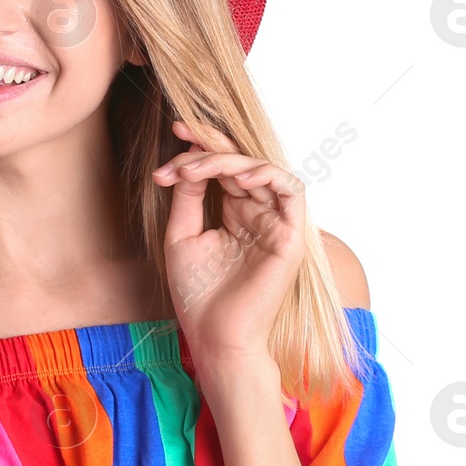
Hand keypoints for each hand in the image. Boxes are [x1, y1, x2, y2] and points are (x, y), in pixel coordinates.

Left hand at [151, 120, 304, 373]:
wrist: (214, 336)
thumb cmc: (197, 294)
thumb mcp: (182, 235)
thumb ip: (188, 197)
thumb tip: (187, 161)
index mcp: (235, 214)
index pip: (223, 169)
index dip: (202, 146)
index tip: (175, 130)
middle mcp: (258, 214)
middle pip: (241, 162)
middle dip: (210, 144)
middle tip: (181, 136)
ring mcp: (276, 224)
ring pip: (261, 170)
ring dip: (227, 161)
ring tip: (195, 168)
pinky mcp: (291, 236)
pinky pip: (291, 190)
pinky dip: (266, 175)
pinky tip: (236, 177)